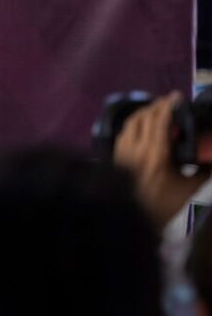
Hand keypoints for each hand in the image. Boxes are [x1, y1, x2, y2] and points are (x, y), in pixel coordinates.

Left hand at [113, 92, 210, 226]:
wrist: (130, 219)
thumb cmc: (163, 205)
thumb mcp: (189, 189)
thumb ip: (204, 171)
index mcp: (156, 152)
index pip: (160, 120)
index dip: (169, 104)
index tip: (177, 96)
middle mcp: (136, 147)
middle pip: (144, 116)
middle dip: (157, 106)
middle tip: (169, 102)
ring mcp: (122, 150)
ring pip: (131, 122)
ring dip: (144, 113)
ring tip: (157, 111)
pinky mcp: (114, 155)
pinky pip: (123, 132)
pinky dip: (134, 124)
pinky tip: (142, 127)